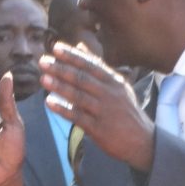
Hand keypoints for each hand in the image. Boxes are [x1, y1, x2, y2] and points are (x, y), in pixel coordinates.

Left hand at [40, 42, 155, 172]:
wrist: (141, 140)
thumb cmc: (124, 111)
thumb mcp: (115, 85)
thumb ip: (96, 66)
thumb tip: (81, 45)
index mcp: (114, 82)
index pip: (91, 65)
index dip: (73, 56)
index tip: (56, 47)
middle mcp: (110, 93)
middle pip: (83, 78)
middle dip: (62, 68)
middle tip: (43, 61)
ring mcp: (105, 111)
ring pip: (80, 95)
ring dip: (60, 86)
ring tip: (43, 78)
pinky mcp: (99, 128)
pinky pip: (78, 116)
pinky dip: (63, 109)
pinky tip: (49, 103)